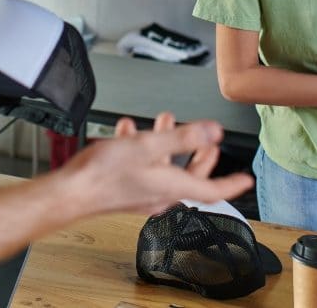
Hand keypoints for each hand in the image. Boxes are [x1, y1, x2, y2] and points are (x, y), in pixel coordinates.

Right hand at [57, 112, 252, 215]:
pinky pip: (143, 167)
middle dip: (200, 156)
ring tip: (164, 122)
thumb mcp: (149, 146)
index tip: (245, 179)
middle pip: (190, 177)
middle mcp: (160, 194)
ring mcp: (142, 193)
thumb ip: (183, 138)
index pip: (212, 189)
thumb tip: (213, 132)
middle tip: (209, 145)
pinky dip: (142, 148)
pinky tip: (129, 131)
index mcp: (172, 187)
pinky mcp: (126, 189)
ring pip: (164, 168)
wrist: (71, 193)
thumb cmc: (104, 175)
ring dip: (167, 144)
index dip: (231, 183)